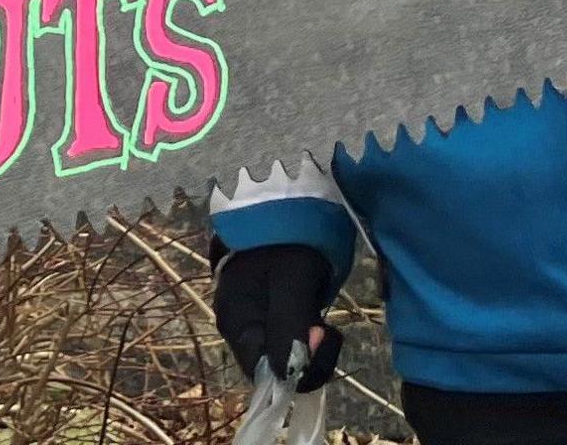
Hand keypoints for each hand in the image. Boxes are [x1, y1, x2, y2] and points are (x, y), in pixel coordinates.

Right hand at [212, 242, 344, 389]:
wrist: (278, 192)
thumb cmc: (283, 235)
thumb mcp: (291, 278)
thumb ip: (290, 326)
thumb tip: (292, 374)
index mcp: (235, 323)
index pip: (266, 375)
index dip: (301, 368)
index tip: (328, 334)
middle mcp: (238, 325)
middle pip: (276, 364)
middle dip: (309, 353)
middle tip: (330, 325)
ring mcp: (250, 314)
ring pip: (284, 349)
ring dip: (309, 338)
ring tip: (321, 304)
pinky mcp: (265, 302)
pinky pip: (286, 330)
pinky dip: (305, 324)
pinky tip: (312, 299)